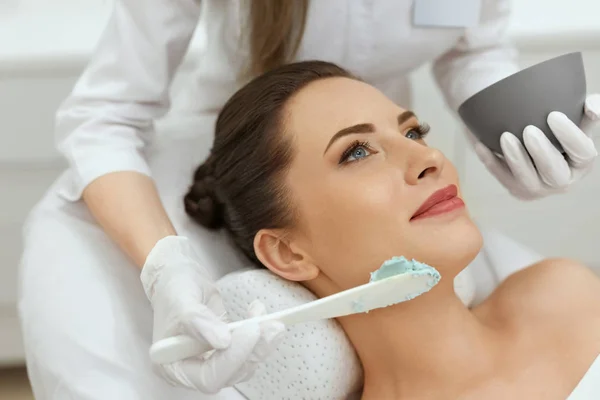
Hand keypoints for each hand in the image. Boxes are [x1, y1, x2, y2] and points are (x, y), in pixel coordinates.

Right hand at [141, 236, 284, 392]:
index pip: (208, 377)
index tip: (251, 330)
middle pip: (230, 374)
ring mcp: (211, 362)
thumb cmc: (173, 290)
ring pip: (244, 364)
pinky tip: (261, 314)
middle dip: (254, 351)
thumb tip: (222, 341)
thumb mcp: (181, 301)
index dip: (232, 358)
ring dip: (262, 344)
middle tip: (274, 326)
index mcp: (172, 366)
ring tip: (273, 321)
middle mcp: (192, 370)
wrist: (180, 281)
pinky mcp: (227, 352)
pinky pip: (248, 352)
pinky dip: (261, 336)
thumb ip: (198, 321)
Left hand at [472, 94, 599, 199]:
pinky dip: (491, 162)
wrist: (532, 141)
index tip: (553, 115)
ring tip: (505, 136)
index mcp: (582, 162)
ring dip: (515, 159)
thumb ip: (589, 111)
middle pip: (555, 173)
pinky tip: (481, 145)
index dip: (570, 135)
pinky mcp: (516, 189)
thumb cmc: (557, 128)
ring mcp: (538, 188)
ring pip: (526, 180)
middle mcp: (563, 180)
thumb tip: (593, 106)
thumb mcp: (577, 119)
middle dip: (542, 152)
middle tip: (529, 130)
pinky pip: (502, 177)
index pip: (583, 152)